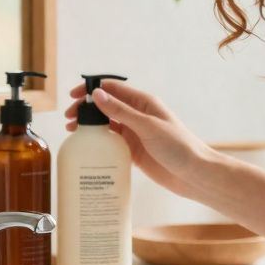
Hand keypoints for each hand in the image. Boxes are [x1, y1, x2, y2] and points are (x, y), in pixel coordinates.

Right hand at [64, 80, 211, 197]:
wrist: (195, 175)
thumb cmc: (179, 147)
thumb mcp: (148, 126)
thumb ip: (122, 112)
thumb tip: (97, 95)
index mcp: (144, 103)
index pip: (113, 89)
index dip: (92, 89)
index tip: (74, 95)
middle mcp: (138, 116)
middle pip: (106, 106)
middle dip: (86, 108)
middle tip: (69, 117)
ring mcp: (135, 134)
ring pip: (107, 125)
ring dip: (90, 126)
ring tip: (72, 131)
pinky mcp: (134, 152)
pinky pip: (112, 143)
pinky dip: (99, 143)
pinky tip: (88, 147)